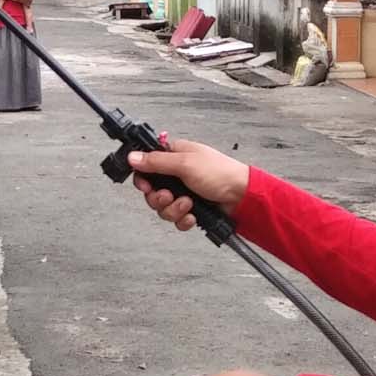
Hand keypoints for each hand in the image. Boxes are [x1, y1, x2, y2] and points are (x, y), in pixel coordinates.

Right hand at [128, 136, 249, 229]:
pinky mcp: (191, 208)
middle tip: (170, 196)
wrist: (242, 197)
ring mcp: (184, 192)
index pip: (147, 166)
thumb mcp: (185, 163)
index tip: (146, 186)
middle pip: (153, 191)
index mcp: (175, 155)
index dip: (143, 179)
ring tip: (188, 204)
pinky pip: (176, 218)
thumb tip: (133, 157)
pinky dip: (183, 220)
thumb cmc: (221, 173)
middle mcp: (177, 174)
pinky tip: (192, 215)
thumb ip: (156, 161)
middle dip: (160, 198)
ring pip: (163, 207)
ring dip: (174, 209)